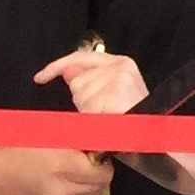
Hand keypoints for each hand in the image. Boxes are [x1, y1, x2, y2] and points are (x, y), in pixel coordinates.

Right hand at [0, 147, 111, 194]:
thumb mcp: (45, 132)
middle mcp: (62, 191)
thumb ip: (75, 137)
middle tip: (83, 161)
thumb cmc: (11, 149)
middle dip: (96, 171)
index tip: (93, 152)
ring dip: (88, 185)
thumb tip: (98, 138)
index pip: (102, 169)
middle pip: (101, 185)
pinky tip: (63, 186)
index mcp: (60, 165)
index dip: (100, 158)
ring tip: (71, 174)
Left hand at [34, 43, 150, 115]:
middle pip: (77, 81)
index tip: (39, 78)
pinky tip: (110, 124)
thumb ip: (89, 81)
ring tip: (111, 120)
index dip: (57, 67)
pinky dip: (94, 122)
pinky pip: (88, 110)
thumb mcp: (111, 95)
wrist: (154, 138)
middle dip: (83, 101)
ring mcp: (119, 79)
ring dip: (90, 113)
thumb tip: (67, 72)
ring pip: (80, 97)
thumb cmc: (135, 121)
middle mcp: (121, 66)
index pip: (80, 57)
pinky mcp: (115, 95)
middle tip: (105, 114)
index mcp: (122, 63)